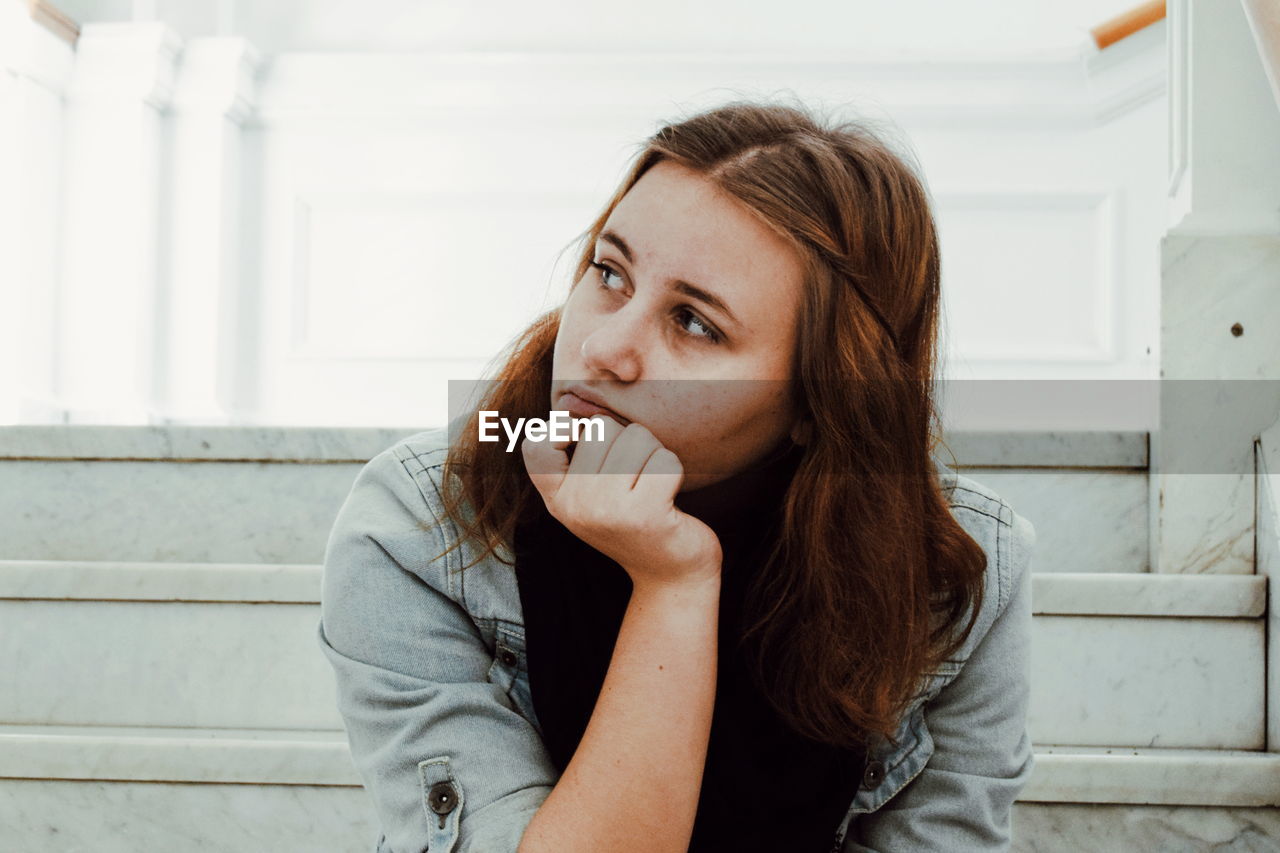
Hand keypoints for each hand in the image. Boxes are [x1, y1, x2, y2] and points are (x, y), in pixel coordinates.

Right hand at [521, 414, 722, 590]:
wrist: (671, 576)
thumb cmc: (636, 520)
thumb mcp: (594, 494)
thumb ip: (580, 453)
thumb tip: (575, 401)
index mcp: (557, 499)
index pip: (536, 445)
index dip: (562, 429)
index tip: (586, 443)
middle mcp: (575, 506)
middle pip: (602, 427)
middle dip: (629, 441)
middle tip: (636, 478)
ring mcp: (607, 511)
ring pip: (637, 437)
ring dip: (654, 455)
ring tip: (652, 487)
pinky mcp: (645, 515)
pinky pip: (666, 460)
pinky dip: (674, 472)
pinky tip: (668, 498)